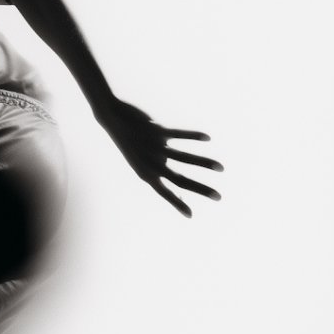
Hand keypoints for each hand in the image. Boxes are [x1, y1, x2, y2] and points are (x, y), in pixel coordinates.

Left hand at [94, 98, 222, 216]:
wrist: (111, 118)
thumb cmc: (131, 143)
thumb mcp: (141, 161)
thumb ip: (158, 172)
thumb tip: (179, 186)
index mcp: (145, 173)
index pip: (164, 192)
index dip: (176, 203)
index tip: (190, 215)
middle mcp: (150, 162)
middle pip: (179, 179)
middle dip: (200, 189)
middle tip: (219, 197)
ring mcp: (153, 147)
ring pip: (183, 158)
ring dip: (204, 163)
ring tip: (221, 168)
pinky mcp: (156, 130)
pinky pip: (179, 134)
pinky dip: (194, 135)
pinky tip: (208, 138)